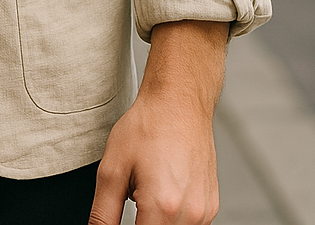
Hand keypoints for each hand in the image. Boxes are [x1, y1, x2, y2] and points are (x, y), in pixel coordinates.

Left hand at [88, 20, 226, 224]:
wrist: (179, 101)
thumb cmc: (148, 126)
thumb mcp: (112, 168)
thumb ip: (103, 212)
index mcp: (162, 208)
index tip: (121, 214)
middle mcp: (189, 216)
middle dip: (140, 222)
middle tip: (133, 193)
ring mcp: (204, 213)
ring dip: (156, 221)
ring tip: (148, 187)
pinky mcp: (211, 206)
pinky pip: (187, 224)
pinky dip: (171, 215)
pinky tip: (163, 186)